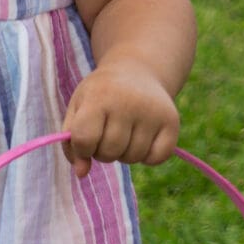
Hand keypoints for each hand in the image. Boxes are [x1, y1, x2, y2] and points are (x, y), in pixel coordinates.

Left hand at [60, 63, 178, 179]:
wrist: (137, 70)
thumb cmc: (101, 94)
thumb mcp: (79, 107)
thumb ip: (72, 142)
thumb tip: (81, 173)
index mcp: (99, 96)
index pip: (84, 139)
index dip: (82, 147)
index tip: (86, 138)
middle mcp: (128, 102)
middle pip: (109, 152)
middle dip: (103, 150)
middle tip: (107, 131)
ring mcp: (152, 112)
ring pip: (132, 158)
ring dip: (124, 153)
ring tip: (125, 132)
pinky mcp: (171, 122)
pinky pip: (156, 159)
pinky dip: (147, 156)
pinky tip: (142, 138)